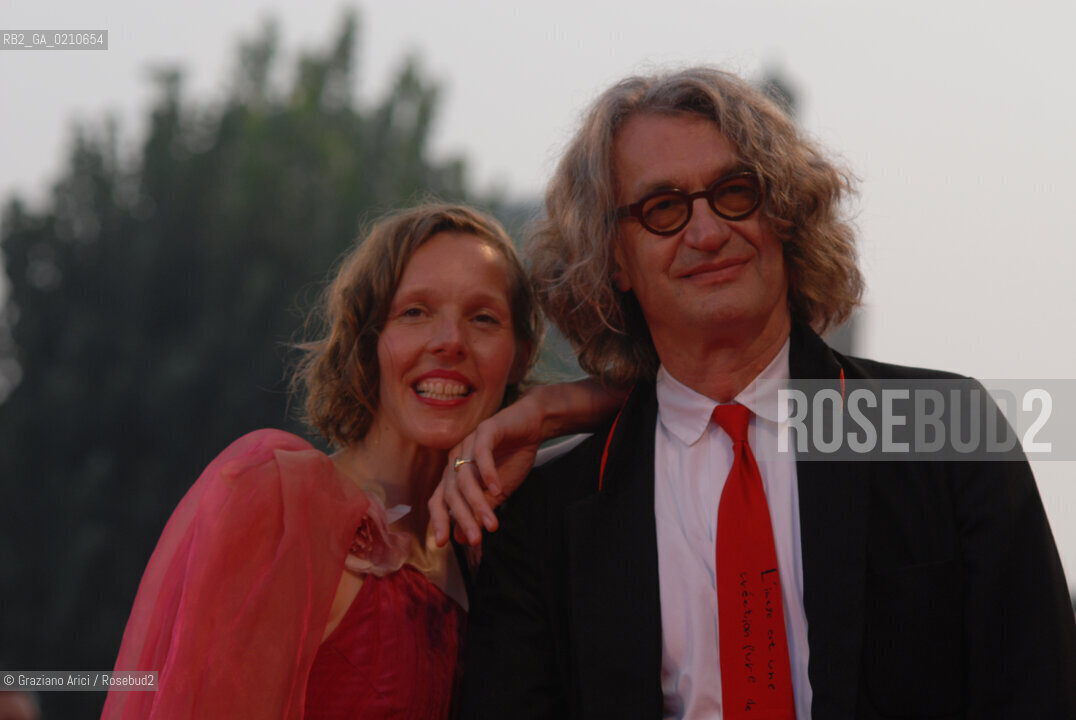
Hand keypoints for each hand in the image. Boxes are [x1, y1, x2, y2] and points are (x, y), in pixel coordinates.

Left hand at [429, 394, 543, 546]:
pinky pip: (481, 454)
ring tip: (492, 524)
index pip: (439, 499)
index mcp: (454, 473)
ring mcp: (468, 444)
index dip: (439, 520)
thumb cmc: (512, 458)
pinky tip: (498, 489)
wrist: (532, 426)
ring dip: (478, 503)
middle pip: (452, 493)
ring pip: (466, 478)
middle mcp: (456, 458)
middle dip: (464, 518)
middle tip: (476, 540)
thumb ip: (479, 511)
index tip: (443, 543)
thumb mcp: (496, 493)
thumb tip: (460, 538)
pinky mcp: (485, 430)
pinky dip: (488, 473)